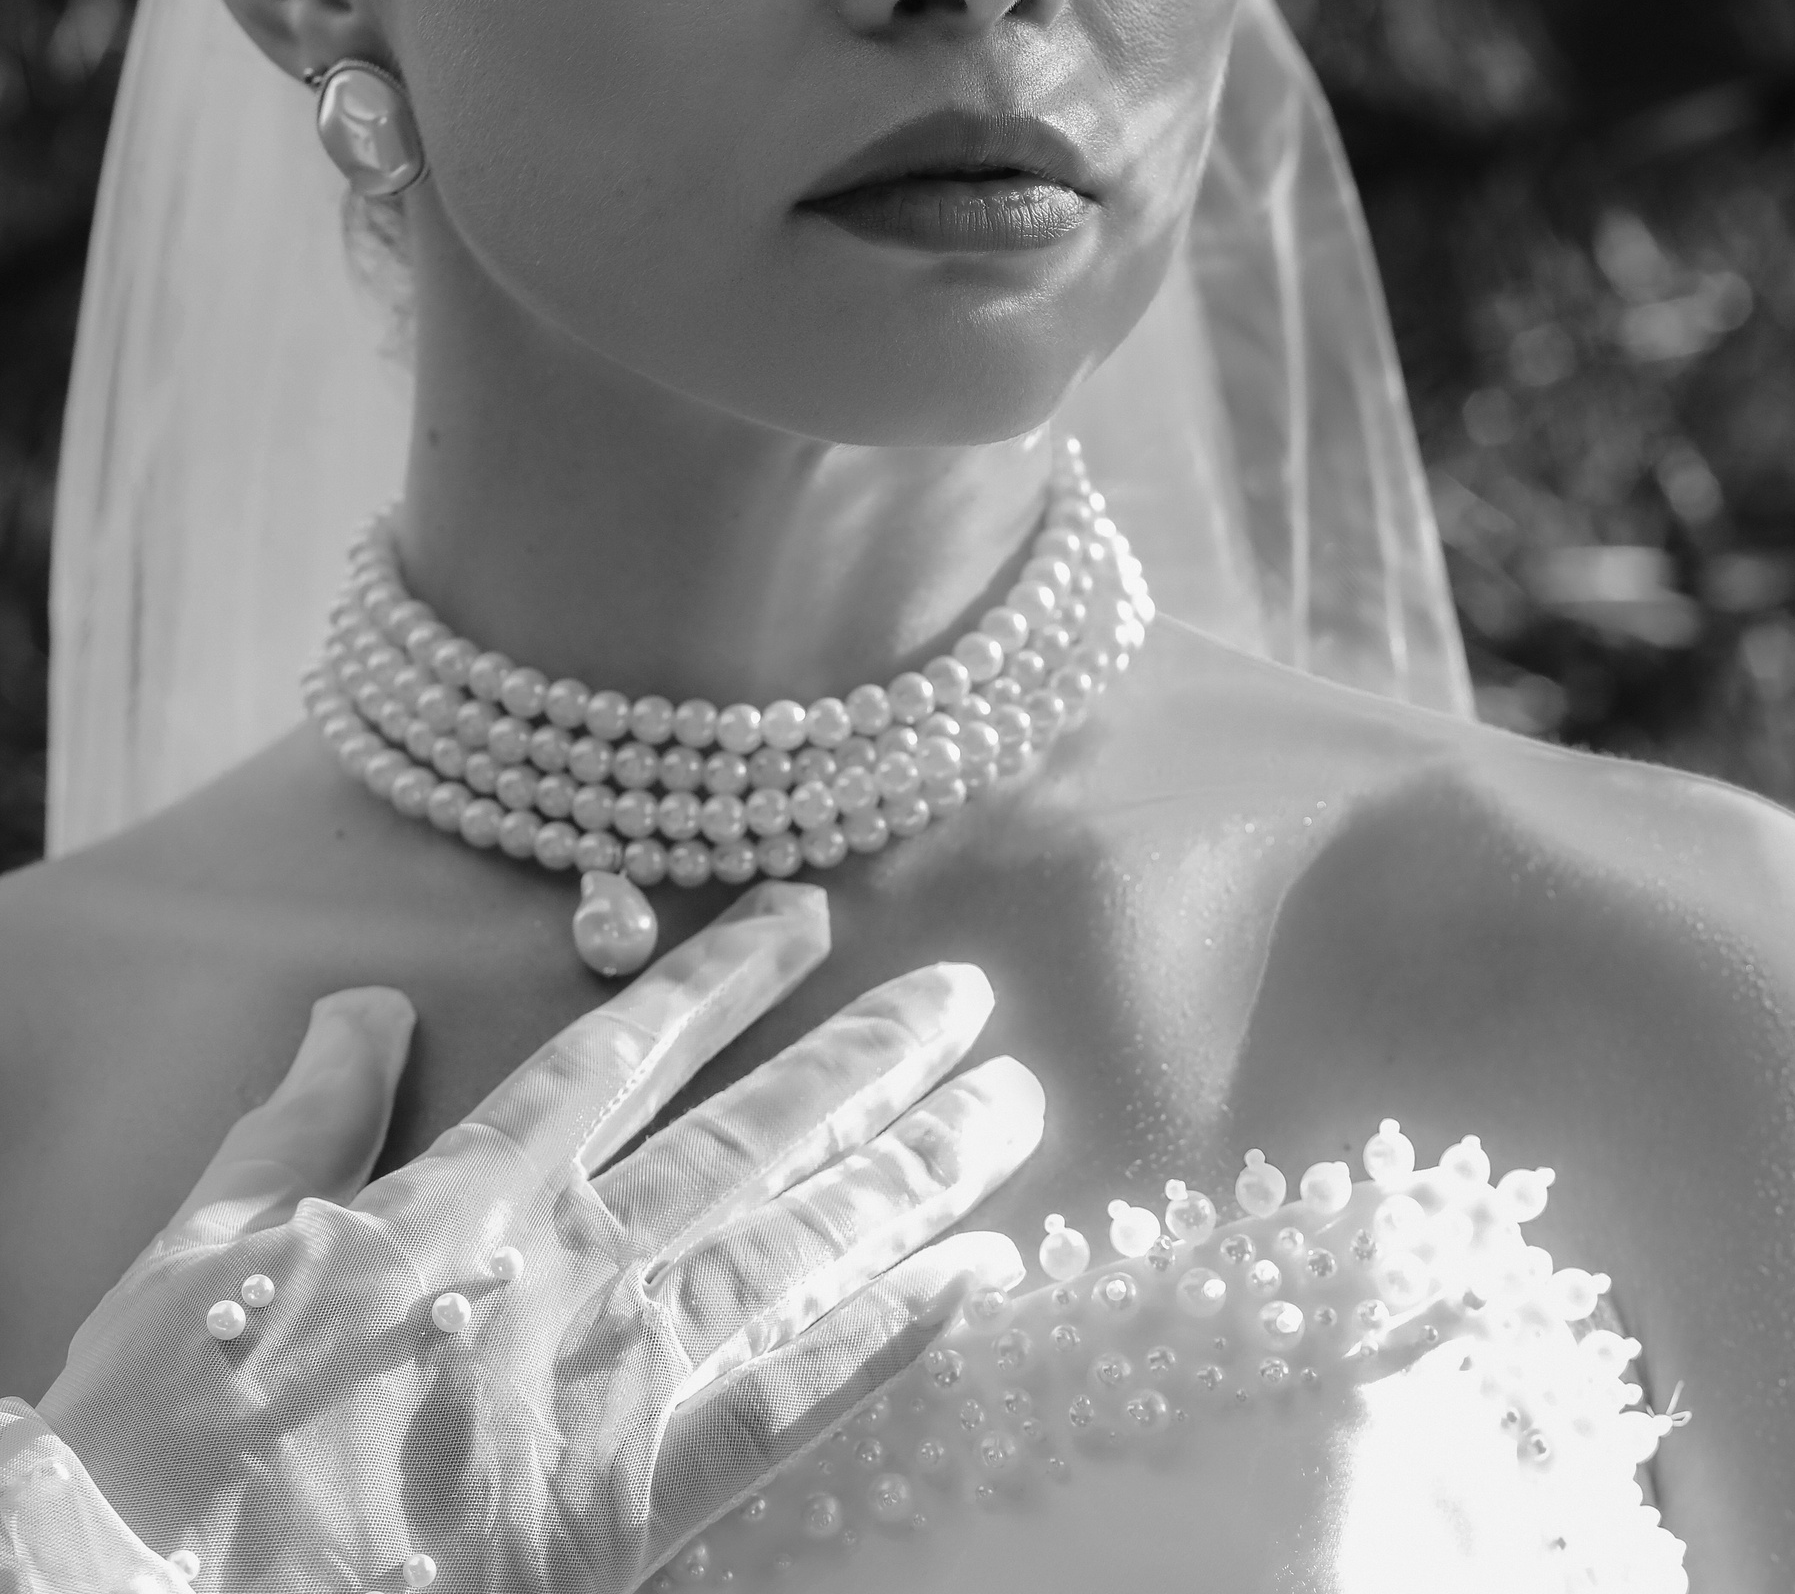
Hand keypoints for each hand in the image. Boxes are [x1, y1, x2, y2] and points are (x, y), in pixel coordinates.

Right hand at [37, 884, 1040, 1593]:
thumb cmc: (167, 1440)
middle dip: (867, 1055)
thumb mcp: (201, 1245)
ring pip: (800, 1238)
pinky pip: (795, 1403)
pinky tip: (981, 1281)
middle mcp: (567, 1259)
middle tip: (969, 995)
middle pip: (752, 1131)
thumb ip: (305, 1117)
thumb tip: (363, 1005)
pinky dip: (894, 1337)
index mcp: (467, 1193)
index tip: (806, 912)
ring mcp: (615, 1374)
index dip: (724, 976)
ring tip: (1013, 1102)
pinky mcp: (637, 1497)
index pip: (626, 1051)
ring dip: (913, 1163)